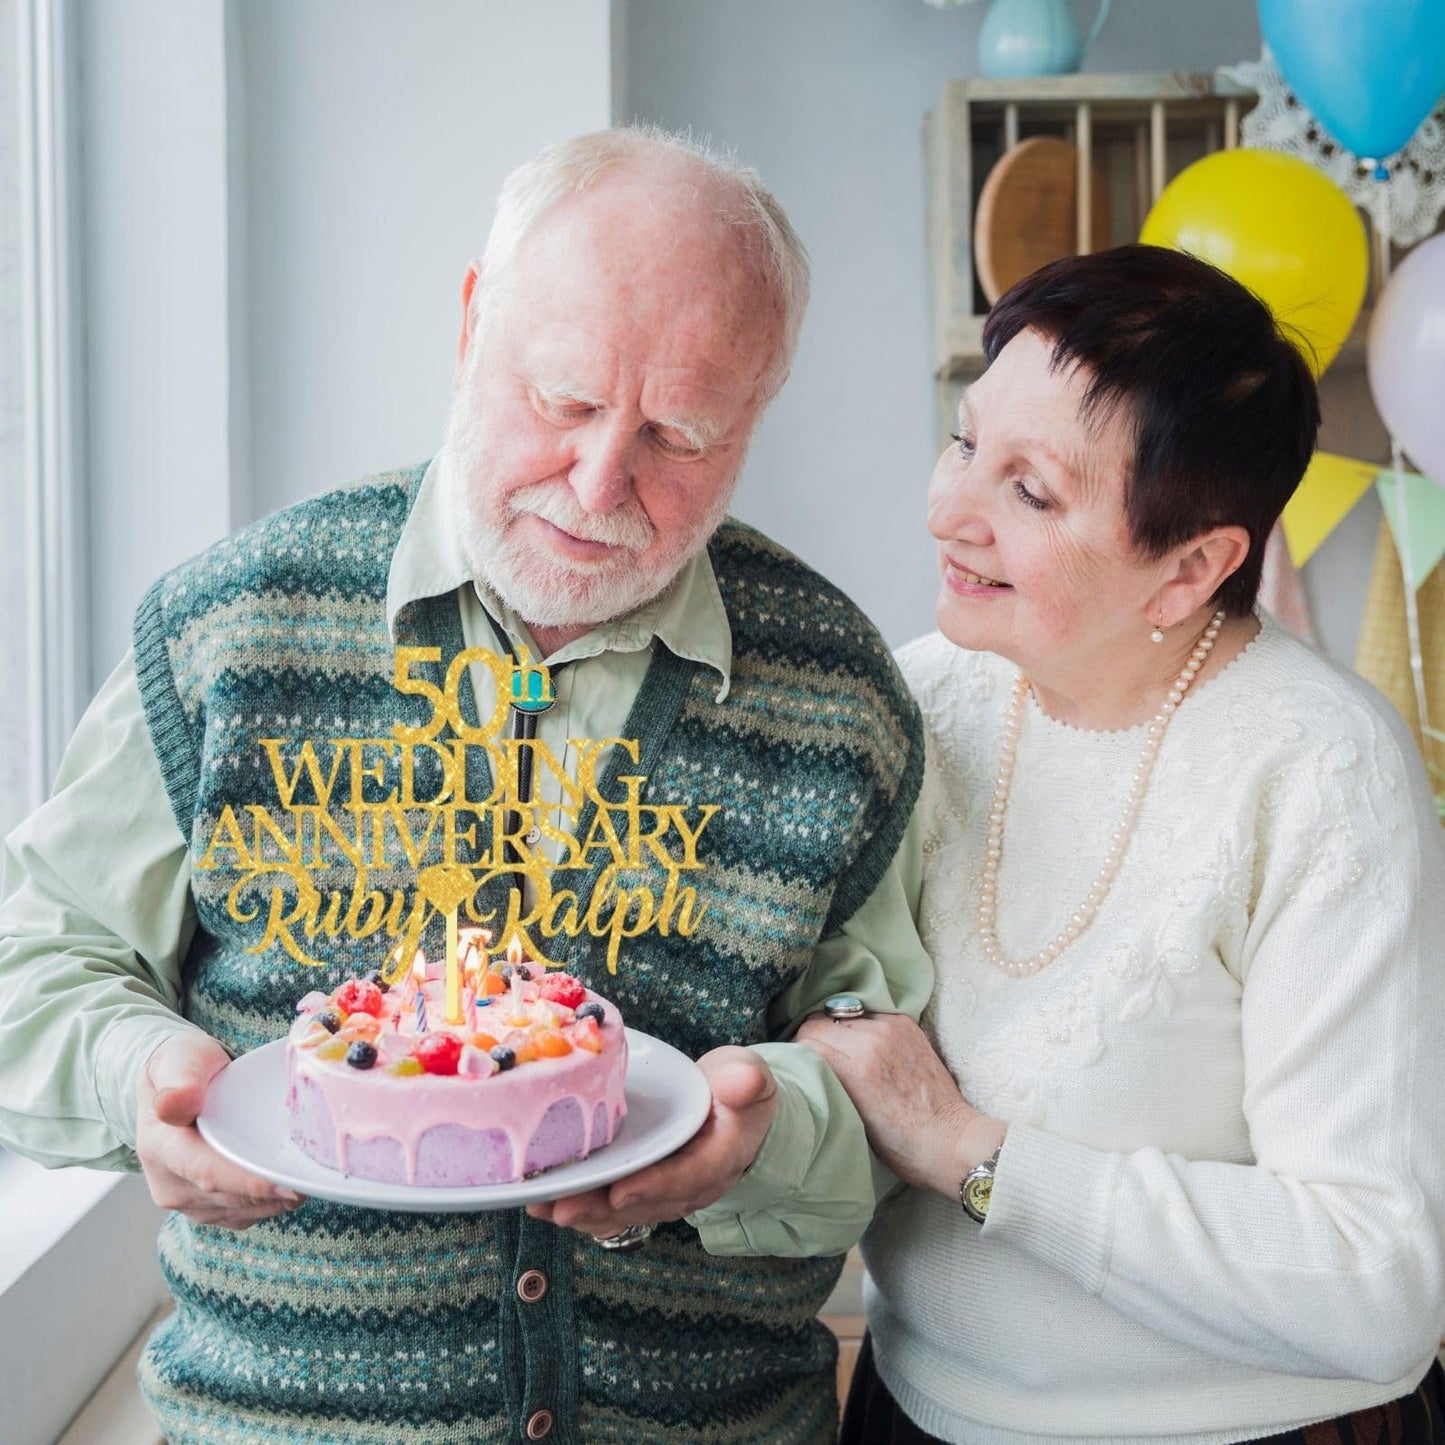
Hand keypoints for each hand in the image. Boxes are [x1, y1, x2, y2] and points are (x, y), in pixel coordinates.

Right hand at [136, 1032, 304, 1228]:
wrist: (174, 1085)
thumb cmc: (185, 1066)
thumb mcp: (182, 1057)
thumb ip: (181, 1078)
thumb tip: (175, 1104)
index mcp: (161, 1147)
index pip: (208, 1174)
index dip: (251, 1184)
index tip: (290, 1187)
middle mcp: (169, 1183)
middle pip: (232, 1197)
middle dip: (276, 1192)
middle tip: (319, 1179)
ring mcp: (186, 1201)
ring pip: (242, 1211)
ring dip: (277, 1200)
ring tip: (311, 1177)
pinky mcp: (204, 1209)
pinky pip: (244, 1215)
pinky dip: (271, 1203)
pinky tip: (290, 1183)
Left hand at [526, 1045, 777, 1237]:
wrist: (734, 1106)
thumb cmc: (737, 1088)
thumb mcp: (749, 1076)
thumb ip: (746, 1080)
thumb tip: (743, 1082)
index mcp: (721, 1158)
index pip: (689, 1177)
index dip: (655, 1186)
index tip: (620, 1190)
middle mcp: (691, 1184)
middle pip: (645, 1203)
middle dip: (601, 1208)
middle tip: (560, 1208)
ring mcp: (664, 1189)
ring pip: (623, 1210)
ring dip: (581, 1212)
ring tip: (539, 1206)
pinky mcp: (643, 1186)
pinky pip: (611, 1204)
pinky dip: (579, 1204)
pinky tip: (542, 1203)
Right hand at [796, 1012, 1004, 1198]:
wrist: (951, 1139)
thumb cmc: (901, 1145)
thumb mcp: (851, 1121)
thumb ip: (828, 1084)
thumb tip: (806, 1065)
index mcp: (857, 1068)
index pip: (806, 1039)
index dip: (798, 1054)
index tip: (800, 1069)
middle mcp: (873, 1040)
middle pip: (819, 1022)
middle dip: (813, 1040)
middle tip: (818, 1062)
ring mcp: (892, 1028)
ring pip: (842, 1014)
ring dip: (837, 1031)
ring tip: (843, 1055)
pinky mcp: (907, 1024)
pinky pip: (868, 1014)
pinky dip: (860, 1027)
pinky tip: (865, 1047)